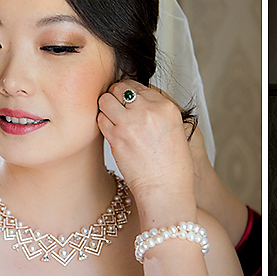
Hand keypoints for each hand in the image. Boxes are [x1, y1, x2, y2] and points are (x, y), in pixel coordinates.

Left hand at [97, 80, 194, 209]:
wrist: (165, 188)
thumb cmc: (172, 166)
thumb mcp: (175, 130)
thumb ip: (158, 112)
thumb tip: (137, 102)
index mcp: (167, 107)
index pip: (140, 86)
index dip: (131, 94)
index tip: (129, 102)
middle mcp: (149, 111)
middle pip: (121, 88)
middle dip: (117, 96)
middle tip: (118, 109)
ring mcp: (131, 122)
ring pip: (106, 100)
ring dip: (107, 108)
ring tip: (114, 120)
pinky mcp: (116, 136)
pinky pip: (101, 119)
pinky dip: (104, 123)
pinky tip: (112, 132)